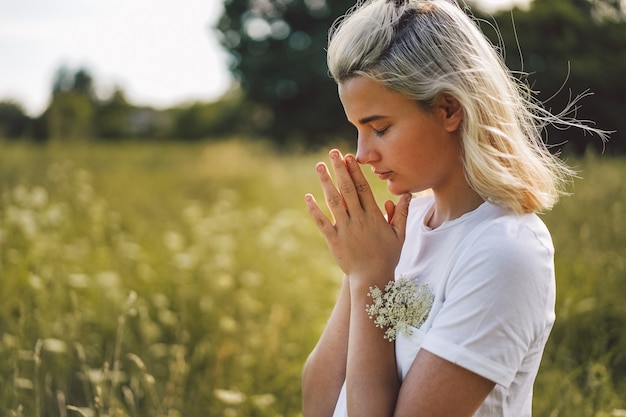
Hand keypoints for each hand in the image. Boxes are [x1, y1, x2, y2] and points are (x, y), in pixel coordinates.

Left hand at [305, 149, 410, 284]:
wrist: (372, 279)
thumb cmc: (387, 256)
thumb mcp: (399, 234)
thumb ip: (401, 213)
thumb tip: (406, 193)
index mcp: (374, 216)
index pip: (363, 188)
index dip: (355, 171)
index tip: (349, 157)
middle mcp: (358, 219)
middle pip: (348, 189)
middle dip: (340, 169)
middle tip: (332, 152)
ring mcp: (345, 229)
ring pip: (334, 201)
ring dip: (326, 182)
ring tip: (319, 166)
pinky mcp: (333, 240)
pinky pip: (322, 222)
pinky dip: (314, 209)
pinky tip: (308, 196)